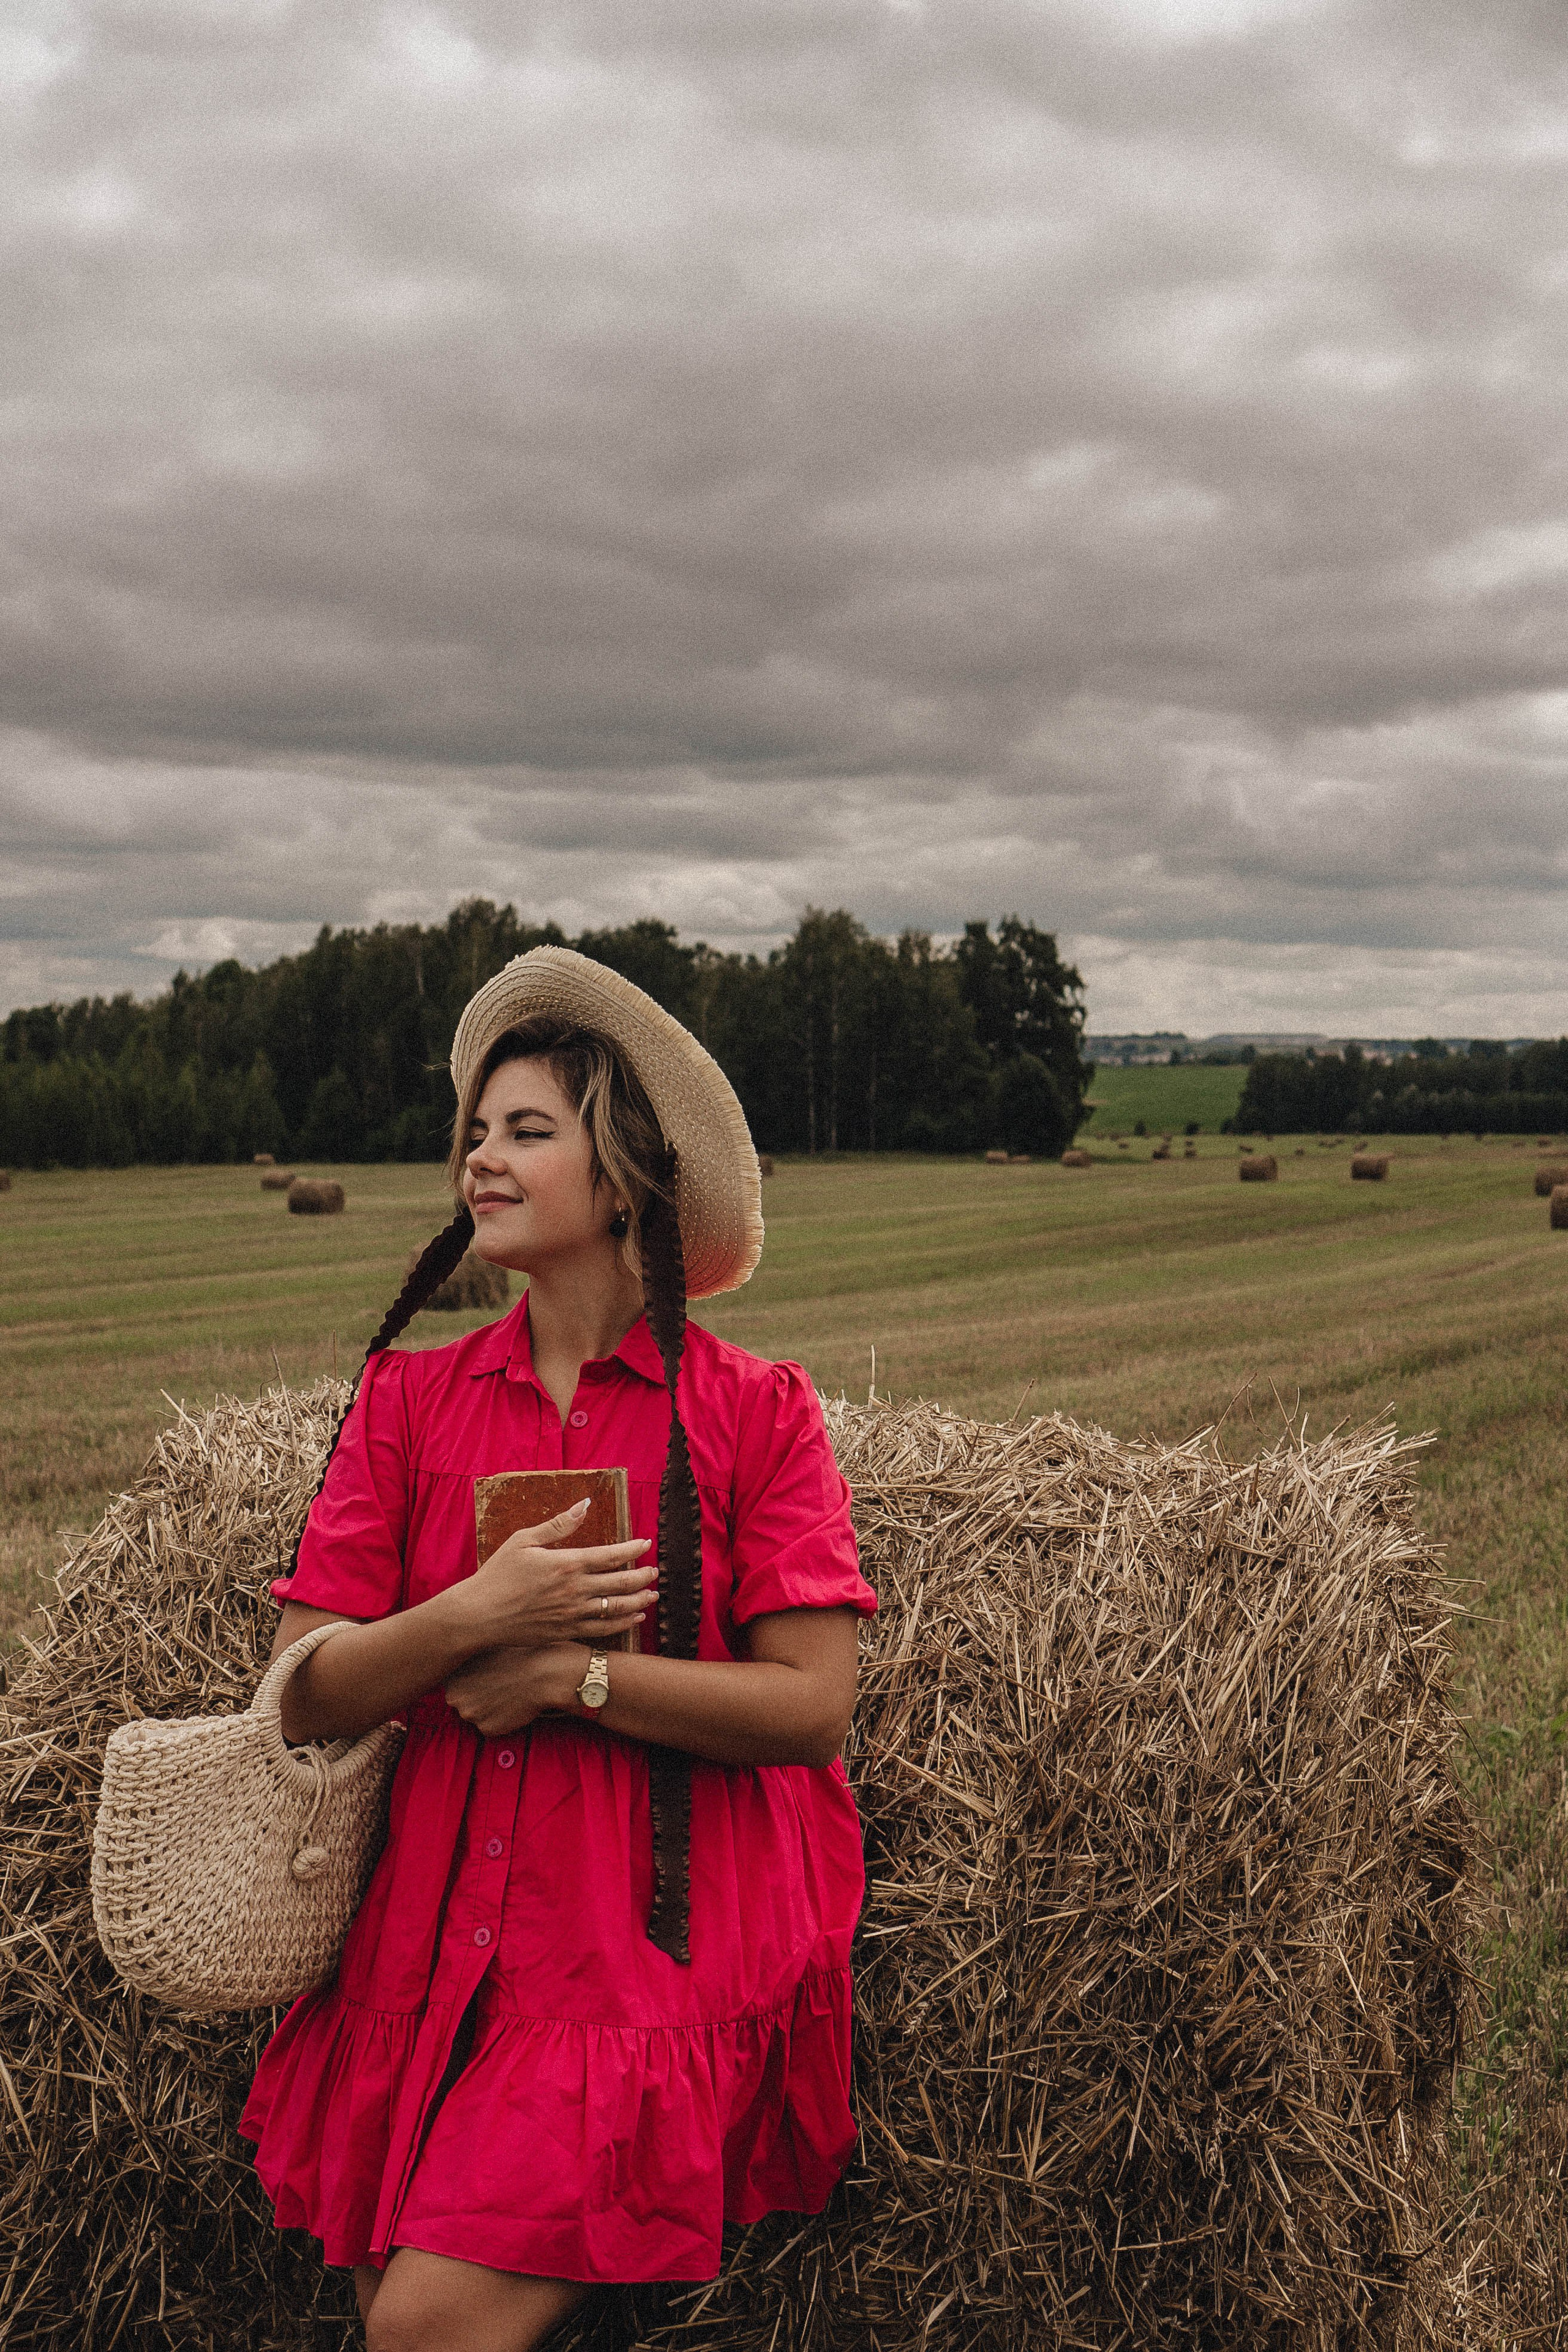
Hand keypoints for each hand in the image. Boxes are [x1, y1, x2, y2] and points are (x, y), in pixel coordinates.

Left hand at [445, 1643, 587, 1736]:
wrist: (543, 1672)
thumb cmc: (516, 1655)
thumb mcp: (482, 1650)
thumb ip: (465, 1662)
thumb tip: (459, 1665)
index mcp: (451, 1676)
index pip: (453, 1686)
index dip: (472, 1681)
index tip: (487, 1675)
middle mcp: (455, 1697)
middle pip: (462, 1702)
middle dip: (476, 1697)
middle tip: (497, 1685)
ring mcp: (470, 1714)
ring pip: (476, 1715)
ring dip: (488, 1709)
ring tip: (507, 1692)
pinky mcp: (486, 1728)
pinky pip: (491, 1727)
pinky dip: (500, 1720)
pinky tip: (512, 1704)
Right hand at [458, 1499, 654, 1652]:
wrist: (479, 1615)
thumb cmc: (498, 1574)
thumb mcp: (525, 1540)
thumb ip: (558, 1524)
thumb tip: (584, 1504)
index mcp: (567, 1563)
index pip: (611, 1555)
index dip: (633, 1549)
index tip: (646, 1544)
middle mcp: (575, 1590)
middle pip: (621, 1582)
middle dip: (643, 1576)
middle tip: (655, 1571)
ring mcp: (572, 1614)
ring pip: (617, 1608)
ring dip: (639, 1600)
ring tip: (652, 1595)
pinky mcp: (566, 1632)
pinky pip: (603, 1629)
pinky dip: (623, 1623)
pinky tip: (634, 1618)